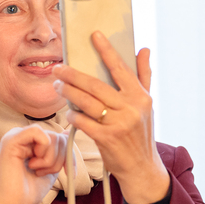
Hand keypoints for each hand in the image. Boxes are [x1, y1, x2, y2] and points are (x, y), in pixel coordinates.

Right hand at [0, 125, 67, 203]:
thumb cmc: (29, 190)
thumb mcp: (52, 167)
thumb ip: (59, 151)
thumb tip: (66, 133)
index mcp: (31, 141)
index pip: (60, 137)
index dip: (68, 155)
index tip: (68, 172)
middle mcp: (23, 135)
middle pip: (57, 137)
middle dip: (59, 160)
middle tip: (42, 173)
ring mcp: (16, 136)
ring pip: (50, 136)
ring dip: (49, 160)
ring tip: (36, 171)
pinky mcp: (11, 140)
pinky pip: (37, 132)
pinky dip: (42, 152)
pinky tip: (32, 163)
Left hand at [52, 32, 169, 203]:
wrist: (142, 167)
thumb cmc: (140, 134)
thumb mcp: (146, 105)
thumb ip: (144, 76)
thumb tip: (144, 49)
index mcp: (140, 96)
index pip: (121, 68)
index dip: (107, 50)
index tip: (94, 35)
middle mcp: (131, 108)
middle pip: (96, 85)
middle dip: (73, 75)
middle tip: (58, 68)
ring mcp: (119, 124)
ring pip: (86, 102)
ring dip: (68, 92)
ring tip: (57, 86)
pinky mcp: (107, 139)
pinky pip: (83, 122)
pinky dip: (73, 115)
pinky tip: (68, 112)